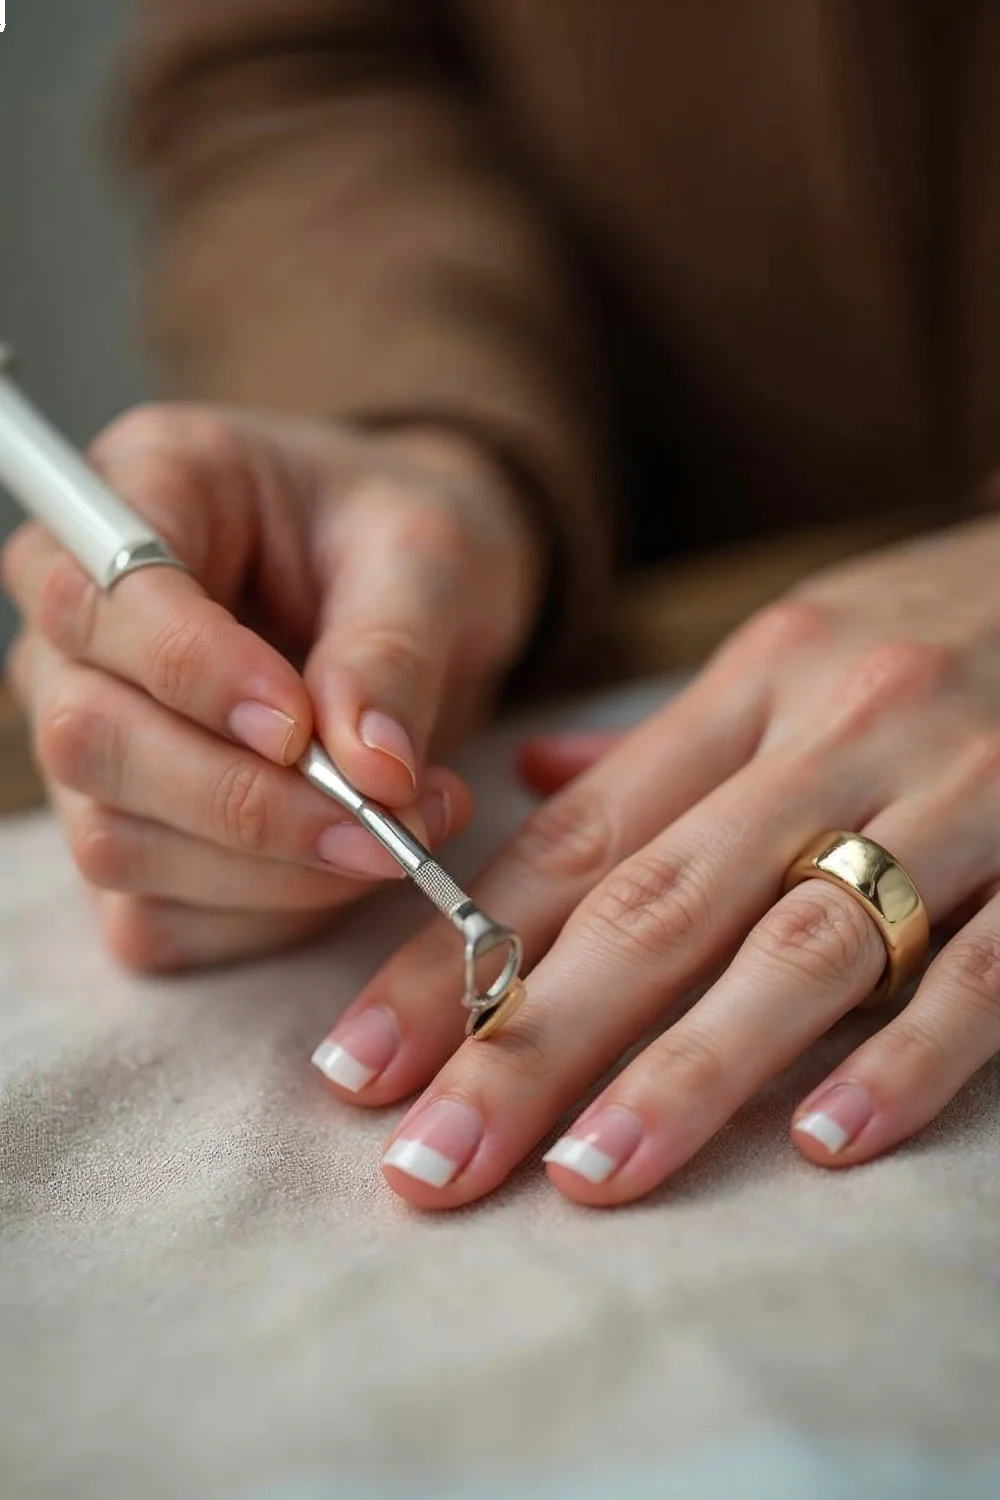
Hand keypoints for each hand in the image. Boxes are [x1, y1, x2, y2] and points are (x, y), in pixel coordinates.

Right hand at [2, 404, 541, 968]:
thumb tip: (374, 774)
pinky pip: (155, 917)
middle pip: (89, 740)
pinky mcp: (129, 829)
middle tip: (385, 820)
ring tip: (404, 833)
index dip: (195, 676)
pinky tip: (347, 872)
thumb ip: (392, 650)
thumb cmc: (403, 542)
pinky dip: (262, 918)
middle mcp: (81, 625)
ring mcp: (91, 735)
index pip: (105, 596)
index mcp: (144, 492)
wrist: (418, 591)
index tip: (302, 728)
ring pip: (116, 844)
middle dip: (243, 803)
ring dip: (269, 873)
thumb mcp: (427, 555)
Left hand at [311, 514, 999, 1204]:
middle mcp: (834, 735)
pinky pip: (983, 970)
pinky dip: (904, 1054)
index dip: (455, 957)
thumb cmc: (945, 621)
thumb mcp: (797, 646)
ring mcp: (956, 796)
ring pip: (800, 944)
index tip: (360, 1062)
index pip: (574, 843)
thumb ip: (664, 740)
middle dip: (527, 1044)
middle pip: (654, 907)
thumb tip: (526, 786)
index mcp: (752, 686)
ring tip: (584, 1181)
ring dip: (687, 1070)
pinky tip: (823, 1146)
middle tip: (429, 1162)